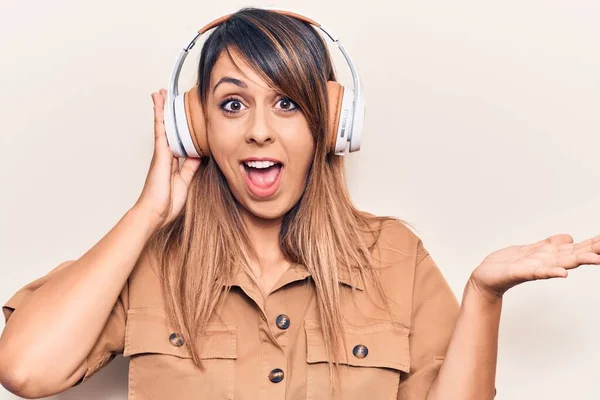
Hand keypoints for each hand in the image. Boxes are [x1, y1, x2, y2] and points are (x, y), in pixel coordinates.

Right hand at [132, 89, 200, 227]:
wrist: (155, 212)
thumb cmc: (167, 203)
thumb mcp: (186, 181)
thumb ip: (191, 167)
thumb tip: (199, 154)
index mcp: (174, 163)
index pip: (180, 140)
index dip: (182, 128)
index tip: (185, 118)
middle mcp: (166, 154)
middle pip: (169, 129)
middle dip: (169, 114)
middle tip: (167, 97)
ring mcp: (161, 152)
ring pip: (163, 125)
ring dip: (162, 109)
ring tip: (161, 93)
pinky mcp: (159, 151)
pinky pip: (160, 128)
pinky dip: (159, 114)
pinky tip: (159, 101)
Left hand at [469, 233, 599, 299]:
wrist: (487, 277)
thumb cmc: (509, 264)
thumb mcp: (532, 250)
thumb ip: (550, 245)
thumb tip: (570, 238)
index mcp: (550, 255)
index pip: (576, 248)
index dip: (592, 244)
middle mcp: (547, 263)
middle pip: (574, 255)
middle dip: (592, 251)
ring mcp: (535, 268)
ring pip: (561, 264)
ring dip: (578, 261)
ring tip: (596, 259)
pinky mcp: (521, 272)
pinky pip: (538, 272)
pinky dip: (550, 272)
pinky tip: (562, 273)